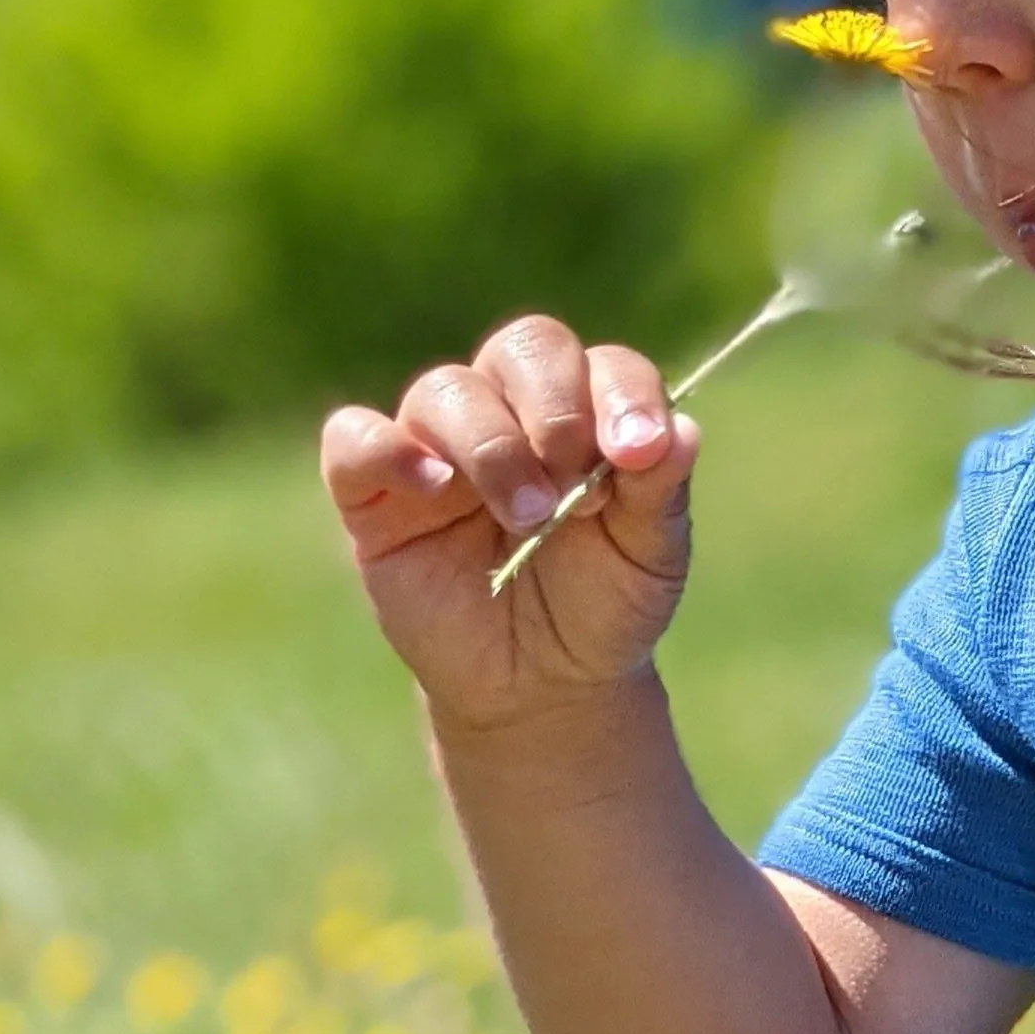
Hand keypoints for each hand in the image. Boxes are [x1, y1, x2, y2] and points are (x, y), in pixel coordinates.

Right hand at [319, 315, 697, 734]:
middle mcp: (513, 410)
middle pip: (526, 349)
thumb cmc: (603, 603)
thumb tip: (679, 431)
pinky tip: (433, 487)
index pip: (606, 367)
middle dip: (557, 409)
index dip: (625, 396)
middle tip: (578, 487)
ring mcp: (438, 445)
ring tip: (530, 517)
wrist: (542, 684)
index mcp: (589, 413)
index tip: (638, 452)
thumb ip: (660, 490)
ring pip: (446, 390)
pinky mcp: (373, 492)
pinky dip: (388, 450)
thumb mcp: (649, 555)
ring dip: (493, 445)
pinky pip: (355, 439)